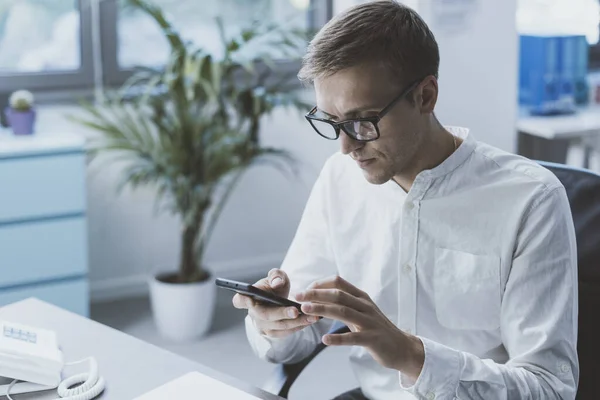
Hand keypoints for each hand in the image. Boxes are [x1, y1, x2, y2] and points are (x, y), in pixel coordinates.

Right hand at [232, 268, 318, 337]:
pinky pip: (285, 333)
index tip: (249, 299)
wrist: (280, 299)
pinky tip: (309, 321)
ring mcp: (261, 326)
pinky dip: (298, 327)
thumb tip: (277, 283)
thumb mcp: (277, 277)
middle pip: (265, 315)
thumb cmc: (275, 286)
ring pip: (278, 326)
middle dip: (281, 314)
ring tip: (312, 316)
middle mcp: (253, 314)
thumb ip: (276, 276)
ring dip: (296, 322)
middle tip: (296, 311)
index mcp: (248, 297)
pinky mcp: (272, 333)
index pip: (239, 300)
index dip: (242, 300)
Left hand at [295, 276, 423, 378]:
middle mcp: (365, 305)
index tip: (304, 291)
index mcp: (360, 297)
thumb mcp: (360, 311)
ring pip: (343, 311)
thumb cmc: (375, 329)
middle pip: (338, 294)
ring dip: (322, 310)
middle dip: (316, 294)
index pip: (338, 282)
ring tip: (306, 311)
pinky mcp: (373, 339)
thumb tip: (317, 298)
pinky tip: (325, 340)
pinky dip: (338, 338)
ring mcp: (370, 321)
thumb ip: (343, 304)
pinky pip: (353, 337)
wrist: (401, 347)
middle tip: (297, 297)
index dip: (319, 284)